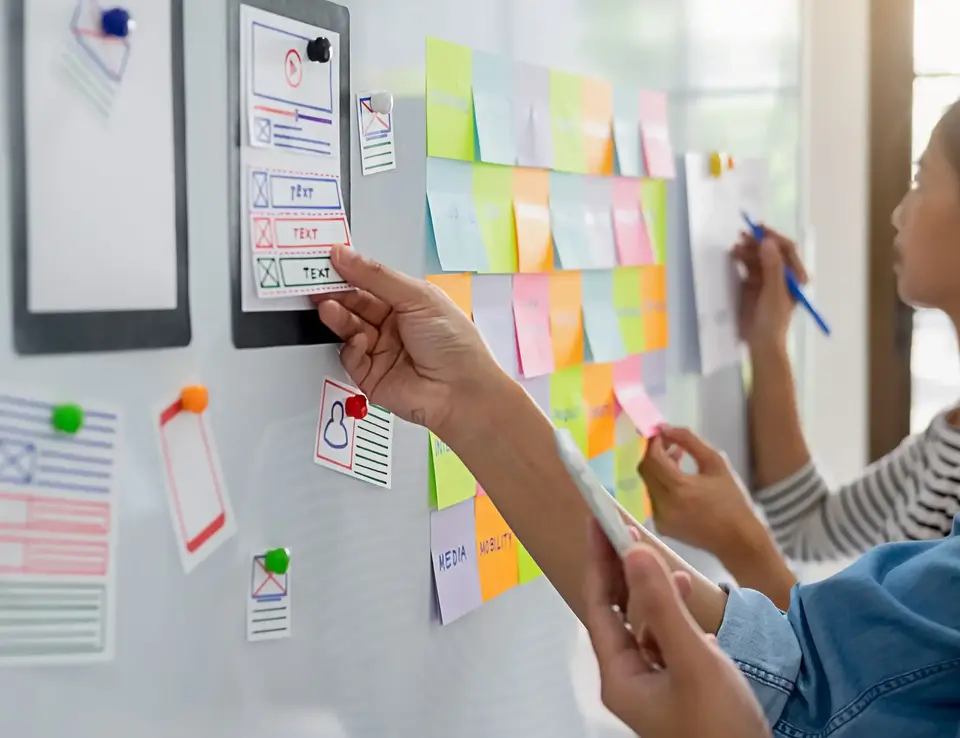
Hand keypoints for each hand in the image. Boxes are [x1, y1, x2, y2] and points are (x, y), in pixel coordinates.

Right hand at [314, 246, 502, 433]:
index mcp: (407, 302)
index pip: (369, 282)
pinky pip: (350, 357)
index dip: (349, 271)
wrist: (460, 391)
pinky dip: (351, 347)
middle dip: (336, 294)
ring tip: (329, 308)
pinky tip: (360, 340)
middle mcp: (392, 325)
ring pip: (348, 329)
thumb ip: (377, 276)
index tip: (328, 261)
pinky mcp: (371, 375)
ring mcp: (381, 350)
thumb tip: (346, 255)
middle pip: (355, 304)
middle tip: (317, 284)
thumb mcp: (418, 298)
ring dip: (337, 317)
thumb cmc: (454, 344)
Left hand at [584, 522, 769, 737]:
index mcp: (619, 675)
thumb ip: (662, 605)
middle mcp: (629, 679)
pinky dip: (674, 617)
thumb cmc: (719, 726)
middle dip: (620, 571)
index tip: (597, 521)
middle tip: (622, 527)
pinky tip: (687, 600)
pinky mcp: (679, 690)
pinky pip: (667, 643)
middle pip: (617, 613)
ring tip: (661, 559)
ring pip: (643, 626)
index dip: (599, 561)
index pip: (599, 605)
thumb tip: (633, 551)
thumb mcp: (691, 660)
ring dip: (651, 592)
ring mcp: (654, 686)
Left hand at [640, 427, 763, 560]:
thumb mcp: (715, 463)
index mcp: (678, 488)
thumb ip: (689, 441)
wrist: (738, 540)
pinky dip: (661, 486)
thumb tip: (665, 428)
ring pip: (648, 483)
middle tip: (669, 444)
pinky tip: (678, 483)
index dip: (654, 442)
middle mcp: (663, 504)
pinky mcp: (661, 526)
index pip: (652, 458)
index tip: (662, 433)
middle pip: (645, 470)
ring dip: (658, 469)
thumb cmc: (731, 500)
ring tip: (677, 460)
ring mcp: (660, 518)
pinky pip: (654, 498)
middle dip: (653, 454)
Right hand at [733, 226, 806, 348]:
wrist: (761, 342)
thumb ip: (772, 267)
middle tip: (742, 235)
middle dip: (757, 242)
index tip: (758, 230)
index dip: (773, 237)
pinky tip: (734, 255)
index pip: (786, 248)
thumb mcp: (773, 293)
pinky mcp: (754, 284)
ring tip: (735, 247)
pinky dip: (742, 259)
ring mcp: (768, 278)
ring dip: (748, 250)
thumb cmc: (773, 320)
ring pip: (758, 257)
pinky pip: (748, 266)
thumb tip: (767, 242)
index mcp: (796, 275)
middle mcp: (783, 274)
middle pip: (771, 250)